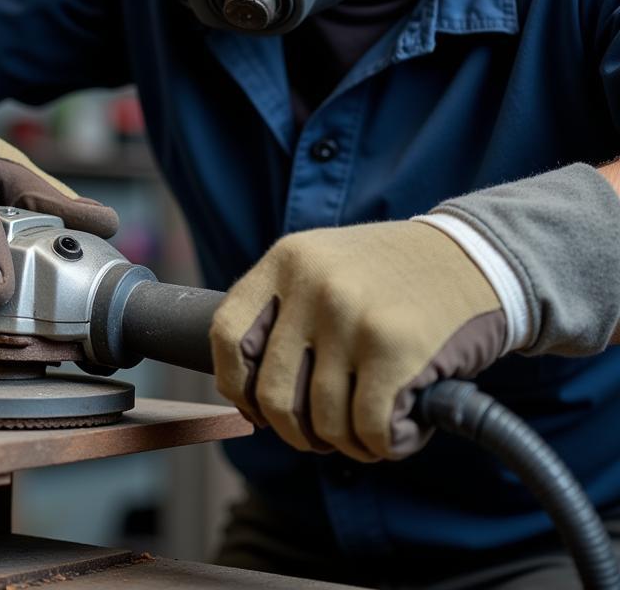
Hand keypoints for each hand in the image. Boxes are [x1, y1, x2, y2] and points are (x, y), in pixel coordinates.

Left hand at [209, 220, 505, 460]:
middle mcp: (313, 283)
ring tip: (371, 426)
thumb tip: (246, 398)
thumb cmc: (393, 276)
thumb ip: (284, 313)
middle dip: (297, 431)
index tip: (257, 407)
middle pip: (272, 392)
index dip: (235, 384)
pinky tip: (403, 427)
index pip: (226, 334)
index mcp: (285, 260)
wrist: (476, 256)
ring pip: (324, 420)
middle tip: (324, 434)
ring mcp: (352, 314)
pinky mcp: (395, 348)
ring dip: (349, 442)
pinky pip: (369, 429)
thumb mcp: (325, 265)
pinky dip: (386, 445)